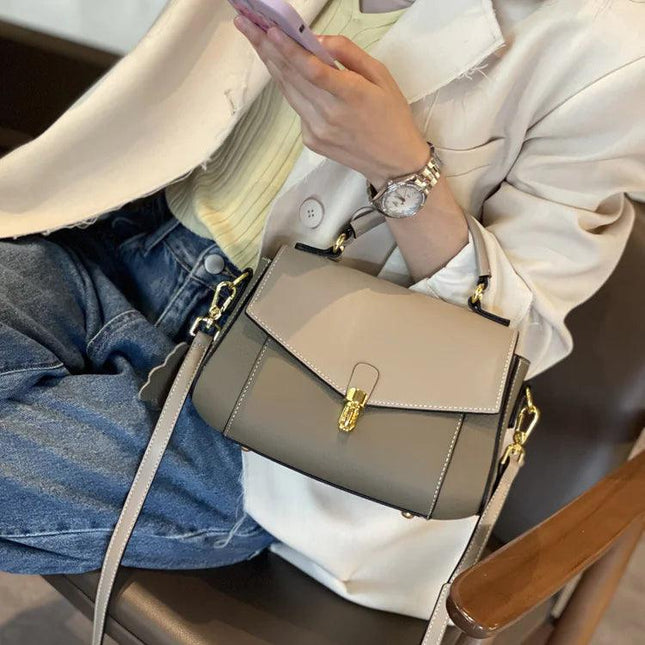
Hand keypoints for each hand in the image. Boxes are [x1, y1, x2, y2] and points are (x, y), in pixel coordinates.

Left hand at [233, 15, 429, 189]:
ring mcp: (316, 131)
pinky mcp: (310, 141)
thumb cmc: (392, 115)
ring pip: (288, 92)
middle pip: (291, 77)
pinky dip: (290, 87)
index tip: (268, 29)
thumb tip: (317, 41)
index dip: (287, 49)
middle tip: (246, 24)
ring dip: (271, 64)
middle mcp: (329, 115)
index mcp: (351, 95)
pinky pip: (297, 108)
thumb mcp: (381, 76)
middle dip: (266, 48)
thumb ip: (349, 54)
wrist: (393, 162)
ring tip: (256, 40)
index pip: (311, 69)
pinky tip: (285, 70)